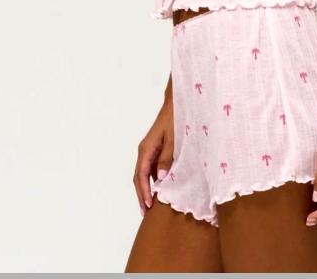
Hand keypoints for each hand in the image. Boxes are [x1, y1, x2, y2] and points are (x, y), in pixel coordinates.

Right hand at [133, 97, 174, 216]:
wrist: (177, 103)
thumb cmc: (176, 119)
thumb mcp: (174, 140)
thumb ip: (167, 159)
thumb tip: (160, 179)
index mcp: (146, 149)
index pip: (141, 175)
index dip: (144, 192)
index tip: (148, 206)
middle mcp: (145, 150)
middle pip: (139, 177)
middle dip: (142, 195)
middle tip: (146, 213)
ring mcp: (150, 150)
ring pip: (145, 174)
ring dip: (147, 189)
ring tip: (151, 205)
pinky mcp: (156, 149)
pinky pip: (151, 168)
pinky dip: (154, 180)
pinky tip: (161, 188)